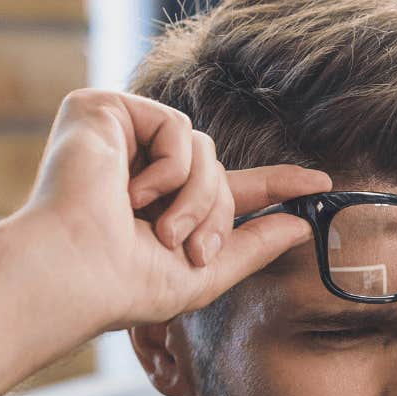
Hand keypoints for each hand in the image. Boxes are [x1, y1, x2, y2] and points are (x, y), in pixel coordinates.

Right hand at [2, 88, 330, 341]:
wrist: (75, 272)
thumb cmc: (125, 285)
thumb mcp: (206, 274)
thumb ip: (254, 246)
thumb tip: (302, 225)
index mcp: (163, 207)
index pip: (231, 187)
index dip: (277, 184)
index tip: (321, 185)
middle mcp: (142, 169)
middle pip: (221, 172)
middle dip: (218, 214)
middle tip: (193, 251)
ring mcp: (122, 138)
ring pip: (205, 149)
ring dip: (196, 197)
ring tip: (160, 230)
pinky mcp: (104, 110)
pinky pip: (177, 127)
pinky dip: (169, 168)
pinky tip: (130, 194)